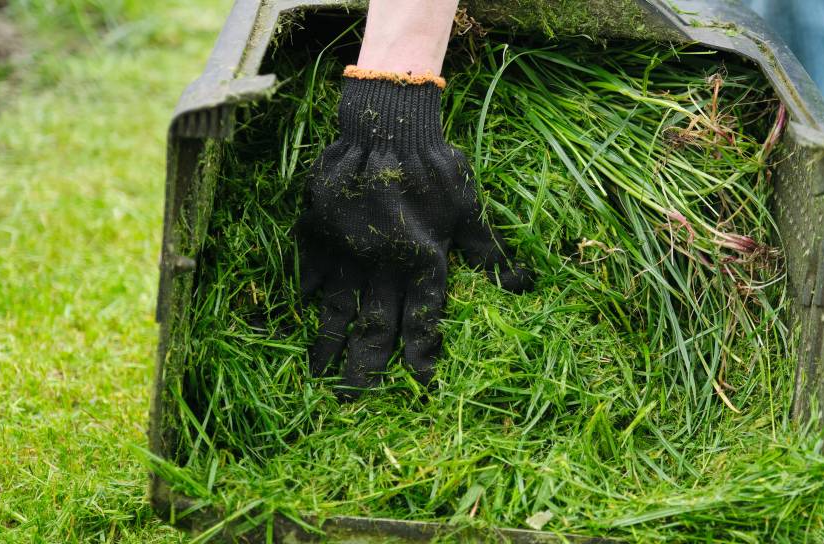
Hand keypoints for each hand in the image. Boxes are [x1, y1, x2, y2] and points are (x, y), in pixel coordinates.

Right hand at [297, 69, 531, 398]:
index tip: (421, 384)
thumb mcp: (469, 207)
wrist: (386, 125)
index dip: (423, 353)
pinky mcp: (321, 230)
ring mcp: (348, 249)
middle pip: (376, 324)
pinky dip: (309, 294)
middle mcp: (384, 263)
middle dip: (367, 365)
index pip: (424, 318)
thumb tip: (521, 285)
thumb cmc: (437, 165)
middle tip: (354, 399)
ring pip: (338, 306)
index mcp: (424, 259)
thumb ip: (487, 250)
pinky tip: (302, 315)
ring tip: (319, 375)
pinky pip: (313, 270)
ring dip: (329, 343)